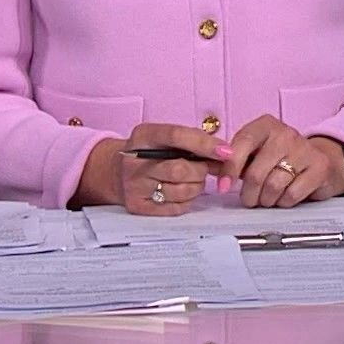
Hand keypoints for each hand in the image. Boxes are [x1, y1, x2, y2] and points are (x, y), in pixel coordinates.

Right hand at [80, 123, 231, 214]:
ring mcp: (134, 186)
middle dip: (201, 170)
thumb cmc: (152, 153)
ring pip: (181, 191)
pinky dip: (187, 200)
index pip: (176, 136)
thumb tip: (226, 155)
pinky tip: (181, 191)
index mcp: (143, 136)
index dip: (204, 144)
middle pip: (180, 169)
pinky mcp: (138, 206)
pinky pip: (176, 207)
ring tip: (192, 179)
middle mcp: (134, 162)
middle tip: (204, 168)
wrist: (117, 172)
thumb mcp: (166, 139)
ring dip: (196, 186)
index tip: (226, 152)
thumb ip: (193, 142)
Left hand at [219, 115, 343, 206]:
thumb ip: (235, 159)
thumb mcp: (256, 151)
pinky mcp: (319, 167)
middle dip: (248, 193)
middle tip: (249, 199)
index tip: (222, 187)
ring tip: (266, 198)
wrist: (319, 160)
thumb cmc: (279, 157)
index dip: (229, 169)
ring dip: (265, 200)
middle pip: (256, 173)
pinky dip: (283, 202)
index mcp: (266, 125)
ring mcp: (304, 150)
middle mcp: (286, 133)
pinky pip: (291, 195)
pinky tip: (284, 196)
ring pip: (273, 187)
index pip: (242, 144)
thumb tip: (214, 171)